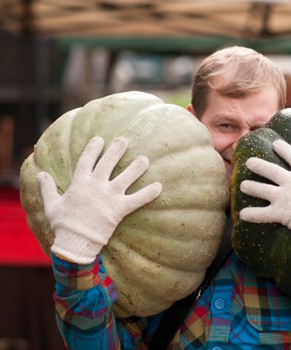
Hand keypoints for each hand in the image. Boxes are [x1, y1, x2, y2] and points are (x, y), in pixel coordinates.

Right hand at [38, 136, 161, 263]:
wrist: (75, 242)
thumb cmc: (63, 225)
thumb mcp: (51, 205)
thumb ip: (47, 188)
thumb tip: (40, 174)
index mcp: (80, 184)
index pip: (87, 160)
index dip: (93, 149)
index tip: (99, 139)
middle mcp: (96, 186)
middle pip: (109, 163)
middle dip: (117, 150)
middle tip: (124, 140)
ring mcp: (110, 197)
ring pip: (126, 177)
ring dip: (137, 167)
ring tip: (145, 159)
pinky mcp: (120, 209)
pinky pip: (138, 199)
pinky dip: (149, 193)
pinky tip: (159, 187)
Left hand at [239, 140, 290, 245]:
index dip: (283, 149)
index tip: (275, 144)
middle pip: (271, 170)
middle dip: (258, 165)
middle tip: (249, 162)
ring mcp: (284, 198)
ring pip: (262, 189)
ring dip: (251, 187)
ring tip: (241, 186)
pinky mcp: (280, 213)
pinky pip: (262, 214)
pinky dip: (252, 214)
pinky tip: (242, 214)